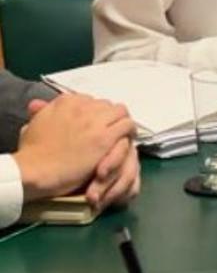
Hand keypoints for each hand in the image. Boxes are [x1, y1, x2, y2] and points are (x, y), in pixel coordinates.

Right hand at [14, 95, 136, 201]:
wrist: (33, 171)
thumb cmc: (30, 153)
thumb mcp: (31, 125)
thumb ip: (40, 112)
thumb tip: (37, 104)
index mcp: (66, 101)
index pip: (91, 100)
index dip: (95, 113)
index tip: (95, 125)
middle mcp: (83, 106)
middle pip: (107, 105)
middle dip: (110, 117)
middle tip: (111, 130)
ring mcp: (95, 121)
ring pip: (121, 112)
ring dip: (122, 122)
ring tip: (122, 135)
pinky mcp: (105, 137)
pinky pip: (127, 126)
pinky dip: (128, 132)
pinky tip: (126, 141)